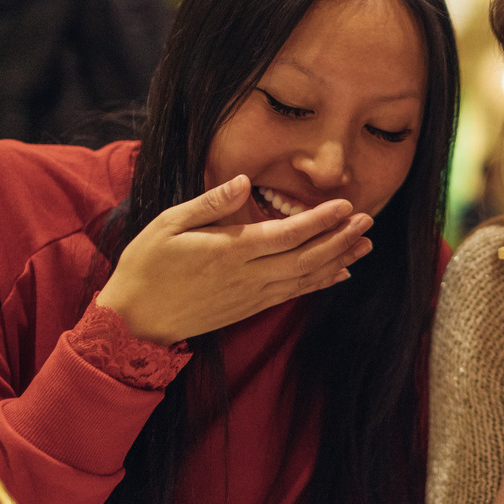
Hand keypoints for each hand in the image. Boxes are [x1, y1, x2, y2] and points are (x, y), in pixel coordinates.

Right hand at [96, 175, 373, 343]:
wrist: (135, 321)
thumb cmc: (147, 267)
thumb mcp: (168, 224)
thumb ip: (210, 203)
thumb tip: (245, 182)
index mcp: (230, 251)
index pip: (288, 234)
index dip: (321, 220)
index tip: (346, 205)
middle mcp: (248, 276)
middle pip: (307, 256)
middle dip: (340, 238)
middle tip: (368, 220)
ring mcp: (252, 295)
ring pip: (306, 277)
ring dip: (339, 260)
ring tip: (366, 244)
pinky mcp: (251, 307)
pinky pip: (294, 294)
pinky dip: (320, 283)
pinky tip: (340, 273)